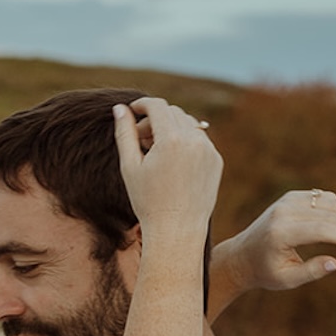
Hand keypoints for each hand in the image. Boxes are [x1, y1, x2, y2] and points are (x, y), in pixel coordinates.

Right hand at [113, 98, 223, 239]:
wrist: (177, 230)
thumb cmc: (148, 201)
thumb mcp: (130, 166)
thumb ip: (125, 133)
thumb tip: (119, 108)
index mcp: (171, 139)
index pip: (157, 106)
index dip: (142, 105)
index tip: (132, 112)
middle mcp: (194, 140)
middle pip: (172, 112)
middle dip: (155, 119)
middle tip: (140, 138)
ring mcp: (209, 150)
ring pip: (188, 124)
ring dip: (170, 129)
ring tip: (155, 151)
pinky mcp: (216, 160)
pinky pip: (199, 140)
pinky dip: (184, 142)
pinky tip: (172, 163)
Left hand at [209, 189, 335, 318]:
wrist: (242, 256)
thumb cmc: (265, 272)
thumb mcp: (286, 280)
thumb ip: (311, 272)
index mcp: (282, 233)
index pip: (324, 229)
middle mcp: (284, 212)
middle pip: (330, 215)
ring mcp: (287, 201)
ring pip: (330, 202)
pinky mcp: (292, 197)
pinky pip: (323, 198)